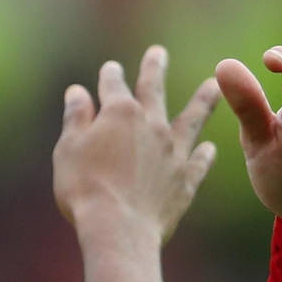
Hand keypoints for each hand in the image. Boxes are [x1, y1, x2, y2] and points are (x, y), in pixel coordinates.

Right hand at [54, 45, 219, 244]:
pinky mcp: (186, 179)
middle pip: (154, 90)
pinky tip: (209, 149)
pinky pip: (199, 162)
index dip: (109, 75)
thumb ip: (75, 119)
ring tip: (214, 86)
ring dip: (202, 100)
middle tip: (158, 53)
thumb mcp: (68, 149)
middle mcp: (151, 124)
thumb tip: (77, 92)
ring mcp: (173, 151)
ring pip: (192, 119)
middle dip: (154, 69)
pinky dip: (204, 155)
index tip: (110, 68)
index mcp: (119, 113)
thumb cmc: (84, 188)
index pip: (113, 84)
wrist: (118, 228)